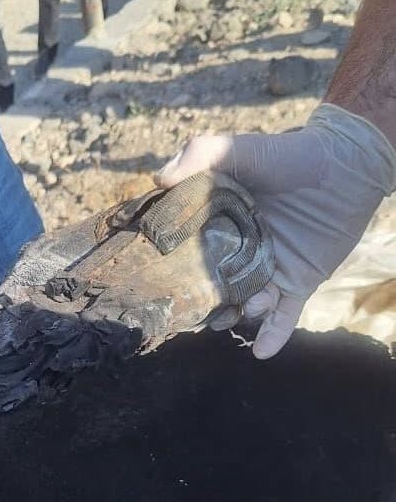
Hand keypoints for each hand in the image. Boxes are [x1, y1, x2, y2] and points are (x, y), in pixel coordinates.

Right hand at [156, 104, 395, 357]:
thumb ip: (201, 154)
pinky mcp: (297, 283)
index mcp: (218, 225)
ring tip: (243, 309)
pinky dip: (273, 336)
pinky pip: (283, 316)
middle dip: (204, 304)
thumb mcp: (241, 150)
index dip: (173, 267)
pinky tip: (261, 352)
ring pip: (246, 304)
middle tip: (193, 311)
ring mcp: (268, 270)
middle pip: (214, 287)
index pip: (189, 252)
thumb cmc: (291, 154)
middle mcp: (239, 253)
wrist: (346, 166)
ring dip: (242, 314)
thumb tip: (159, 178)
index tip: (154, 280)